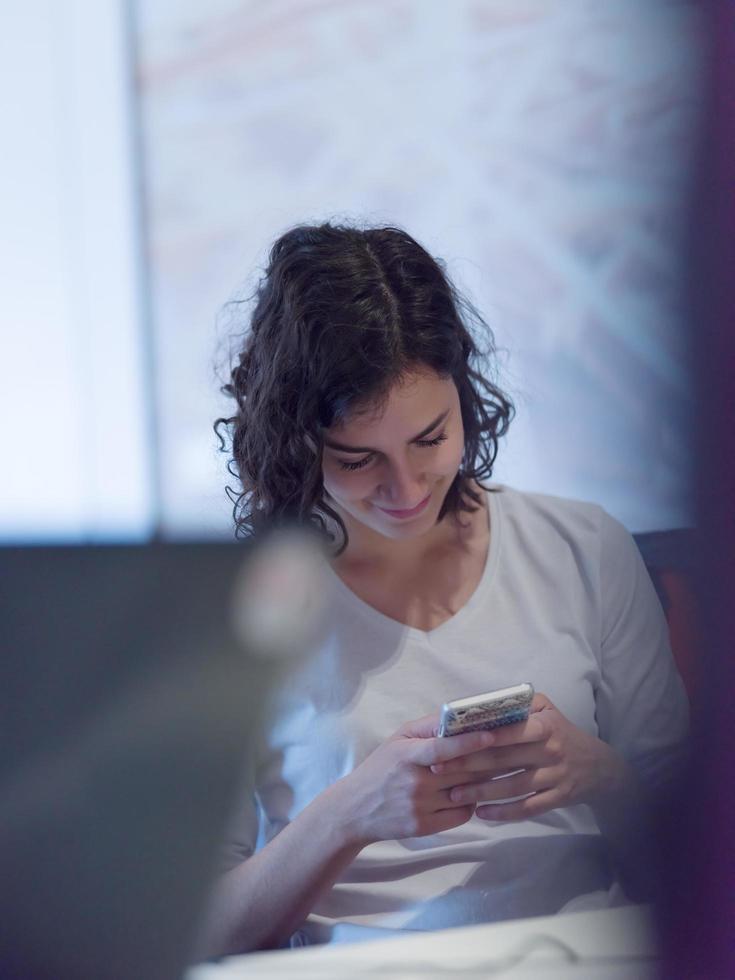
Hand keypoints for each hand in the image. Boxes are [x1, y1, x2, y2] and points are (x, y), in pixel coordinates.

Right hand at [338, 714, 495, 844]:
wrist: (355, 809)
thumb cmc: (381, 768)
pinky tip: (469, 793)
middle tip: (509, 751)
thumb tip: (458, 716)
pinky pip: (462, 815)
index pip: (441, 749)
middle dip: (487, 761)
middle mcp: (414, 782)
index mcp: (406, 755)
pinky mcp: (424, 827)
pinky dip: (471, 803)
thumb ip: (427, 728)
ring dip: (482, 783)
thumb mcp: (398, 740)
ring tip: (494, 771)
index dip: (468, 742)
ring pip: (466, 793)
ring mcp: (420, 806)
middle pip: (461, 771)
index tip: (491, 735)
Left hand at [431, 694, 632, 821]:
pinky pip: (526, 808)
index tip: (450, 743)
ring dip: (481, 792)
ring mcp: (554, 777)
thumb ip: (518, 705)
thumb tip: (481, 704)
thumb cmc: (561, 732)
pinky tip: (482, 813)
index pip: (508, 731)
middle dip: (468, 766)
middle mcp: (550, 750)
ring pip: (512, 787)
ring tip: (455, 794)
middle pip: (503, 760)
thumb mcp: (546, 709)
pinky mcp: (557, 799)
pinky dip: (503, 813)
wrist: (598, 766)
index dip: (479, 738)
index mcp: (544, 726)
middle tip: (440, 771)